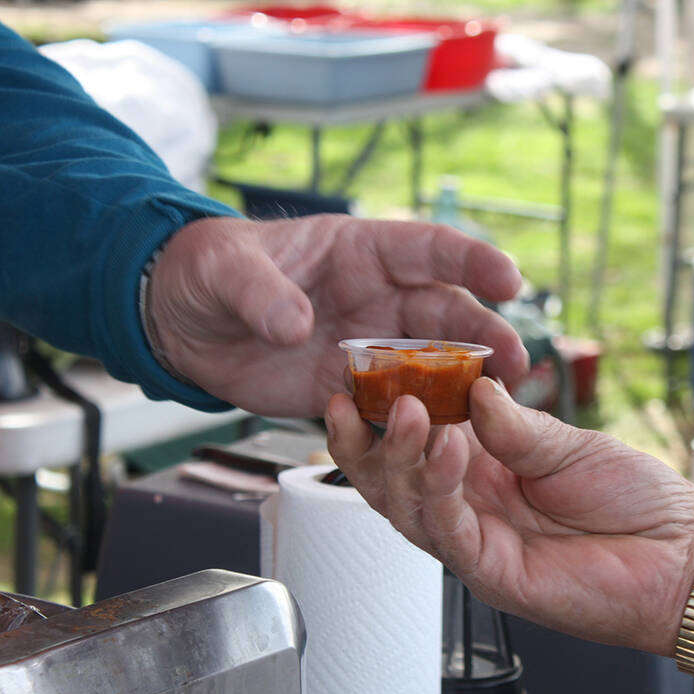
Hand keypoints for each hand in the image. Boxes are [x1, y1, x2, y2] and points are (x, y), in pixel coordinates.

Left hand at [147, 215, 527, 416]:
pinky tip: (437, 443)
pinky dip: (412, 425)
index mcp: (359, 251)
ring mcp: (366, 348)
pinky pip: (388, 410)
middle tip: (515, 362)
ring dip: (462, 388)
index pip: (428, 250)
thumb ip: (261, 294)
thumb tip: (297, 325)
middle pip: (445, 314)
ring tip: (492, 411)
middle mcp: (376, 299)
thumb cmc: (205, 271)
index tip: (508, 279)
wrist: (178, 323)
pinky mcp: (347, 392)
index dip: (472, 261)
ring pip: (428, 368)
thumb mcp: (225, 270)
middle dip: (484, 336)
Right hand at [325, 377, 693, 655]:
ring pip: (408, 505)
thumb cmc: (636, 502)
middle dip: (365, 438)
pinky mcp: (491, 573)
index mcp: (484, 469)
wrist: (683, 558)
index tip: (365, 370)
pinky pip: (448, 531)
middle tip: (358, 392)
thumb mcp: (570, 444)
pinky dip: (439, 489)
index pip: (416, 439)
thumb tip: (471, 385)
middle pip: (393, 477)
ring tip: (405, 409)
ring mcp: (477, 542)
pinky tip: (447, 448)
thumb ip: (514, 424)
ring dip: (399, 457)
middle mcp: (470, 506)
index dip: (384, 409)